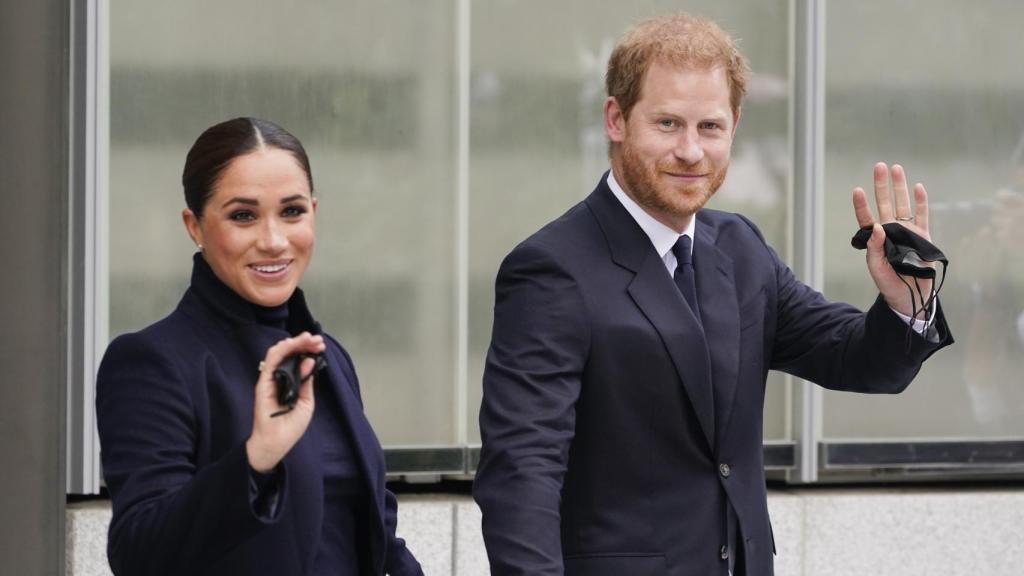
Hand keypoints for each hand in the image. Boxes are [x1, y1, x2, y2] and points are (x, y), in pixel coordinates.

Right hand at [246, 332, 325, 472]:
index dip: (309, 350)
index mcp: (292, 381)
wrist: (277, 442)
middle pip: (290, 353)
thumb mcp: (306, 401)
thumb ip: (306, 381)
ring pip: (279, 353)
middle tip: (317, 340)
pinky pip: (270, 362)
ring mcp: (271, 379)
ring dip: (294, 342)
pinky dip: (281, 351)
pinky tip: (291, 344)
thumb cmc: (291, 426)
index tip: (321, 346)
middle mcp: (280, 377)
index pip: (299, 359)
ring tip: (308, 338)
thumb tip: (310, 361)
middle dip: (304, 343)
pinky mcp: (263, 383)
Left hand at [852, 162, 932, 317]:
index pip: (866, 217)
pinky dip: (920, 201)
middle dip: (882, 185)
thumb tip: (876, 226)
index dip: (861, 204)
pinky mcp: (923, 236)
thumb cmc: (889, 282)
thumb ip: (874, 248)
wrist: (910, 294)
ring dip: (900, 187)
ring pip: (902, 204)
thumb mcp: (876, 267)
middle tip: (879, 166)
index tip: (857, 190)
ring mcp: (907, 231)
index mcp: (875, 238)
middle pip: (884, 203)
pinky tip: (917, 186)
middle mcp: (890, 230)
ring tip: (896, 168)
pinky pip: (922, 215)